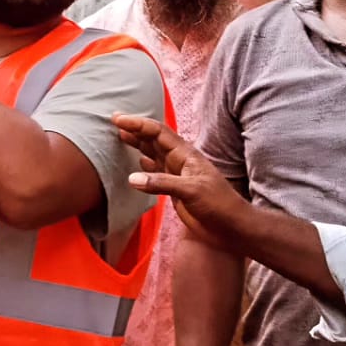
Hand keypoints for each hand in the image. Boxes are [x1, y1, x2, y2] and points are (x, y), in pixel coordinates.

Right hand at [114, 114, 247, 249]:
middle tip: (114, 121)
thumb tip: (132, 178)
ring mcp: (177, 175)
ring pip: (153, 153)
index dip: (138, 124)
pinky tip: (137, 163)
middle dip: (135, 129)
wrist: (231, 226)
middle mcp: (179, 161)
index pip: (157, 132)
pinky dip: (144, 165)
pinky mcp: (175, 190)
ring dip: (138, 144)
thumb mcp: (191, 191)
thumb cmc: (218, 204)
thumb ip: (162, 183)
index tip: (118, 119)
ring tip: (121, 136)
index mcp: (185, 155)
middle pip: (153, 139)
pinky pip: (155, 172)